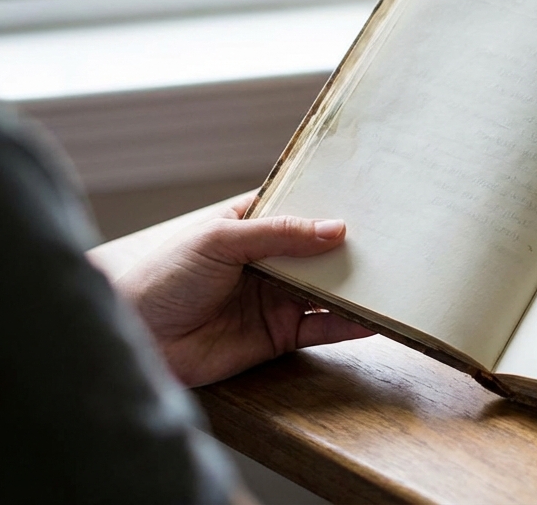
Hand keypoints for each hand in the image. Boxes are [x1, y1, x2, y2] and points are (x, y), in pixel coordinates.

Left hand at [114, 194, 372, 386]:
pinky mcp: (280, 335)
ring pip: (329, 288)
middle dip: (354, 245)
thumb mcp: (220, 241)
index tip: (372, 195)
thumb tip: (337, 229)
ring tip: (396, 277)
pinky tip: (375, 318)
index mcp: (250, 225)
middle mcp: (269, 260)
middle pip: (321, 250)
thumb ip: (280, 234)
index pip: (299, 208)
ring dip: (358, 285)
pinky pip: (324, 327)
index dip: (331, 203)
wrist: (139, 341)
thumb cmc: (165, 278)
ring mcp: (277, 297)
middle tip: (397, 236)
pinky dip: (350, 324)